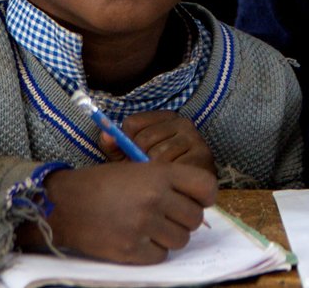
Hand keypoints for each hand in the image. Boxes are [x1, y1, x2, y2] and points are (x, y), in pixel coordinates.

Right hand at [33, 162, 216, 262]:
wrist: (64, 204)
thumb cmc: (102, 184)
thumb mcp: (138, 168)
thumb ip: (169, 182)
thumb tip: (200, 202)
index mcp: (160, 174)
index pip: (206, 186)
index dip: (205, 196)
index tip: (197, 201)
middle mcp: (155, 198)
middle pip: (195, 218)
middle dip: (184, 219)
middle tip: (165, 216)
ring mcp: (144, 225)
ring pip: (181, 239)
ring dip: (169, 236)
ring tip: (149, 228)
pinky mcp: (131, 249)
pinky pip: (161, 256)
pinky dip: (153, 251)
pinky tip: (137, 239)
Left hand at [97, 110, 217, 174]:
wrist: (187, 191)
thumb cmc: (155, 171)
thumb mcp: (132, 156)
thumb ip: (115, 147)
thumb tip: (105, 135)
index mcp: (165, 117)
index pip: (132, 124)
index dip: (126, 143)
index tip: (132, 154)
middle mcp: (183, 122)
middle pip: (143, 140)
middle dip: (139, 160)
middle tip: (144, 172)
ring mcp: (195, 139)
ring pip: (157, 156)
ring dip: (153, 172)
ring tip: (158, 179)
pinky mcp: (203, 158)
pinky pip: (174, 169)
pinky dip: (167, 180)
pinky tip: (170, 183)